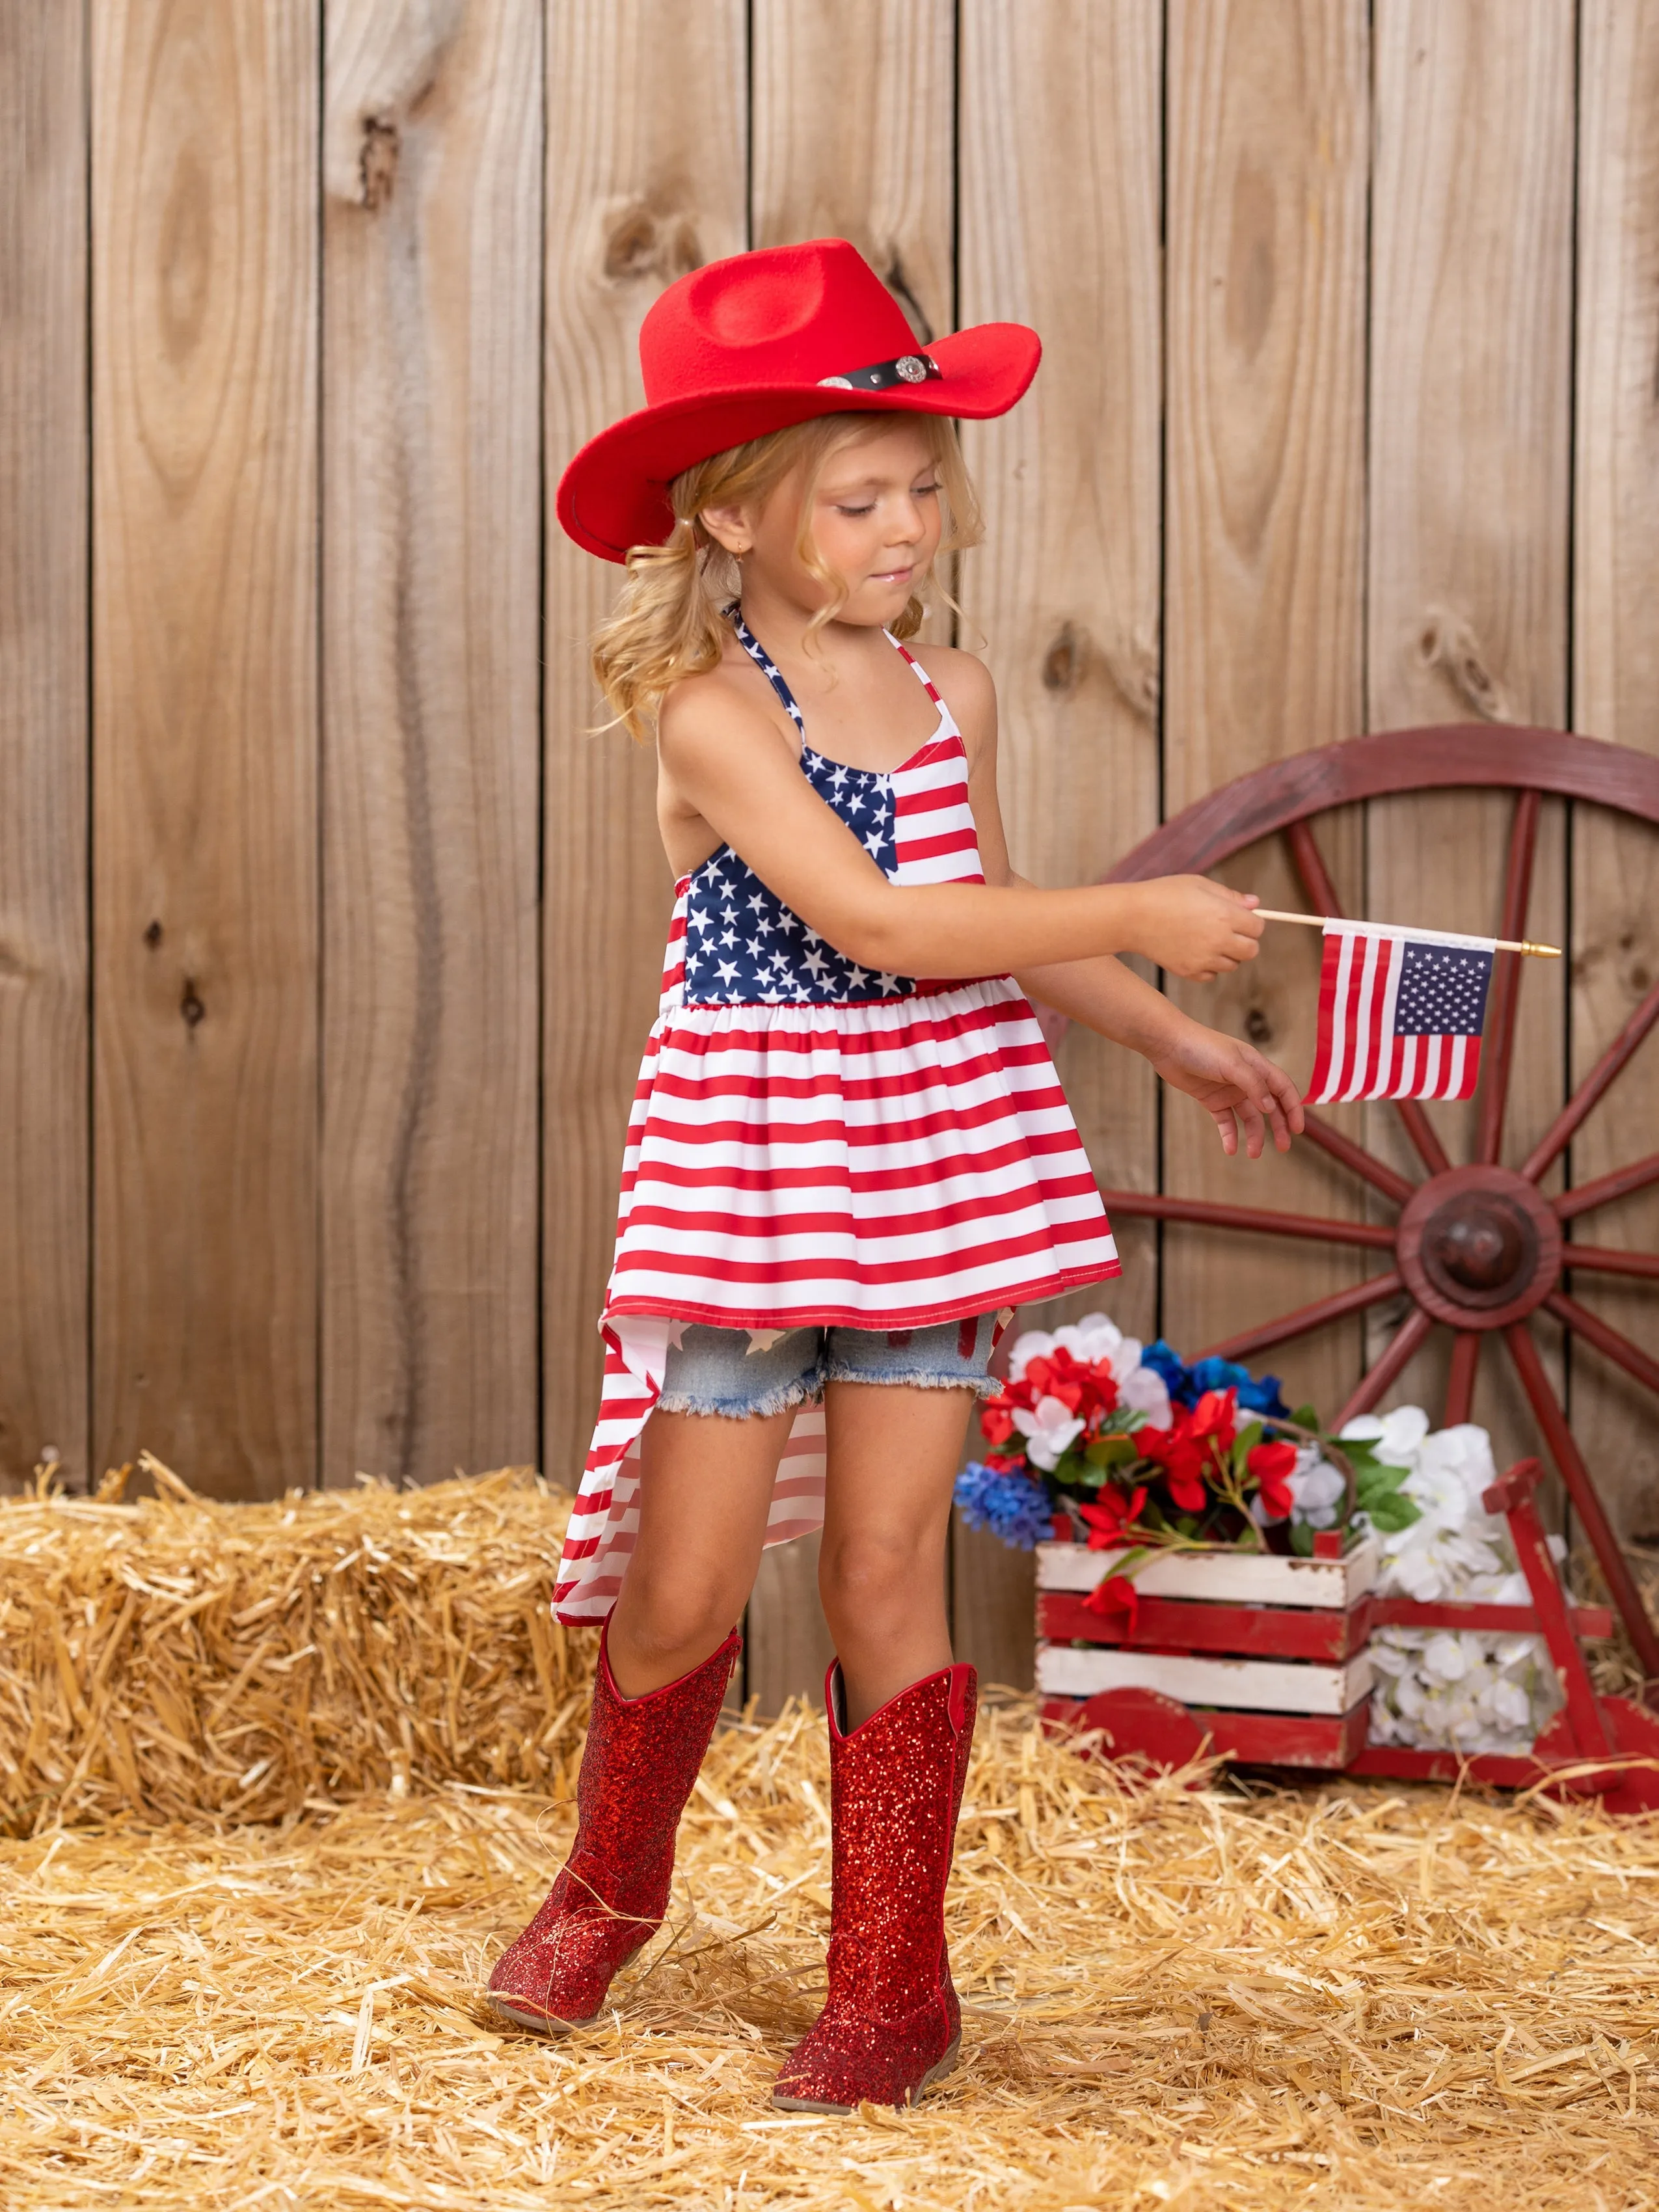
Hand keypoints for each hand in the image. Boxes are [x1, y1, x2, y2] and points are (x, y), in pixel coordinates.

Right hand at [1124, 877, 1263, 979]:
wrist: (1132, 916)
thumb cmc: (1164, 894)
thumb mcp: (1199, 885)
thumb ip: (1230, 896)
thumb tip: (1254, 904)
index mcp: (1224, 915)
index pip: (1257, 928)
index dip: (1251, 922)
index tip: (1241, 919)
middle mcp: (1218, 940)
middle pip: (1251, 951)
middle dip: (1245, 941)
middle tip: (1229, 932)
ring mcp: (1204, 959)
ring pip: (1232, 965)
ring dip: (1226, 954)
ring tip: (1207, 939)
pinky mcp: (1189, 972)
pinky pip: (1211, 975)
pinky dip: (1208, 967)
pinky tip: (1194, 951)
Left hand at [1150, 1020, 1304, 1158]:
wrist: (1168, 1045)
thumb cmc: (1201, 1047)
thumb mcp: (1232, 1064)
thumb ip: (1253, 1085)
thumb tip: (1270, 1107)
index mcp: (1257, 1066)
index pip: (1283, 1089)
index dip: (1293, 1108)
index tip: (1297, 1130)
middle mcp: (1247, 1079)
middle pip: (1270, 1107)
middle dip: (1279, 1127)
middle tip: (1283, 1147)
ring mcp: (1230, 1091)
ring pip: (1249, 1117)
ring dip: (1254, 1135)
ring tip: (1253, 1154)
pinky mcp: (1212, 1100)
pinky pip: (1226, 1121)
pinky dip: (1230, 1135)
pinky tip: (1230, 1149)